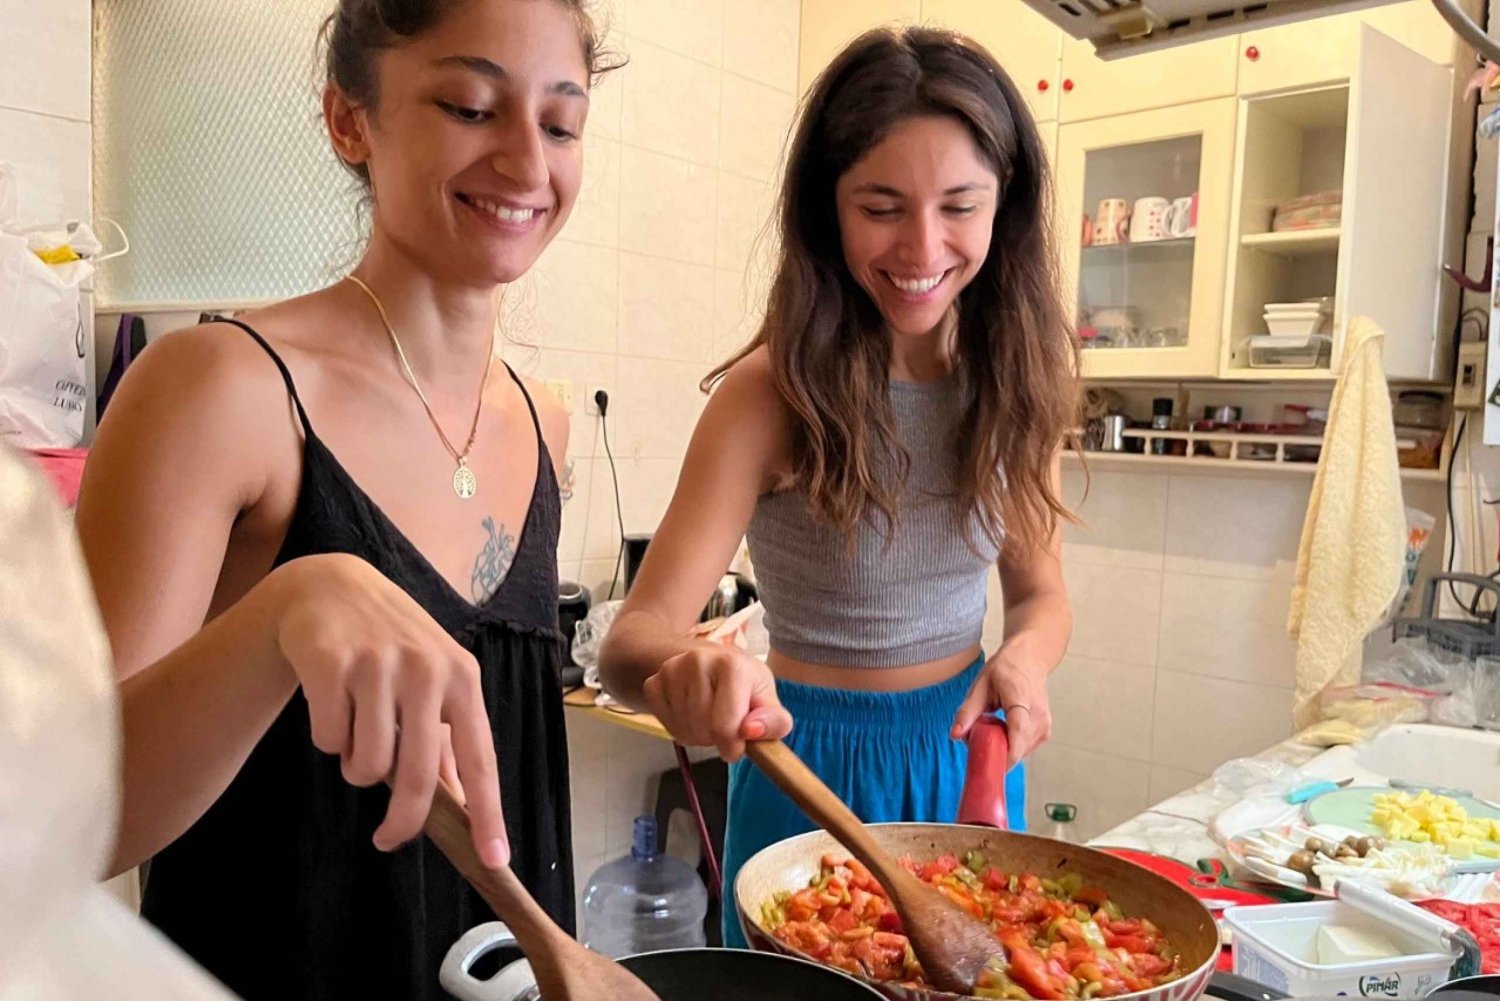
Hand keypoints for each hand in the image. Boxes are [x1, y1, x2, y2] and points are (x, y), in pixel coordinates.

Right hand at [265, 553, 505, 867]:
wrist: (331, 587)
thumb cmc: (391, 643)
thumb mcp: (432, 678)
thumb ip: (444, 738)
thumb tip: (462, 802)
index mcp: (461, 678)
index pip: (479, 758)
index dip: (488, 812)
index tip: (494, 857)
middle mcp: (427, 670)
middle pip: (417, 776)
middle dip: (402, 821)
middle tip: (387, 839)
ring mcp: (379, 664)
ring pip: (366, 765)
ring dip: (355, 767)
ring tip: (356, 733)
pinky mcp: (332, 663)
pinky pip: (328, 740)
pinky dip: (327, 738)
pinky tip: (331, 705)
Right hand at [642, 644, 792, 761]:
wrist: (711, 662)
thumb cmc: (744, 686)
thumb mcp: (768, 701)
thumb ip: (774, 721)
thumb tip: (751, 730)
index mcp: (732, 664)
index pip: (725, 726)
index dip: (733, 747)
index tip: (738, 744)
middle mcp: (698, 660)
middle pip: (703, 731)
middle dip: (715, 739)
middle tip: (723, 722)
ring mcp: (671, 670)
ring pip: (684, 731)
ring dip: (698, 735)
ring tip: (708, 716)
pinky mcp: (653, 682)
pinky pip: (666, 726)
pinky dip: (679, 729)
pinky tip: (690, 712)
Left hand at [951, 648, 1052, 769]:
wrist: (1029, 660)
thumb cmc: (1004, 670)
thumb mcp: (980, 686)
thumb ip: (967, 712)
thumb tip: (955, 735)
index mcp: (1020, 698)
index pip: (1018, 732)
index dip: (1006, 754)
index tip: (989, 766)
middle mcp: (1038, 713)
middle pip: (1019, 747)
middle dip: (996, 753)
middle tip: (978, 743)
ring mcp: (1045, 723)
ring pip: (1022, 751)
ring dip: (1003, 749)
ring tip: (992, 731)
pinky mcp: (1045, 731)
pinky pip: (1026, 748)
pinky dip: (1012, 746)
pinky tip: (1003, 732)